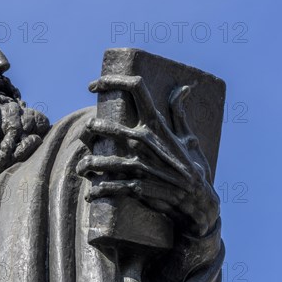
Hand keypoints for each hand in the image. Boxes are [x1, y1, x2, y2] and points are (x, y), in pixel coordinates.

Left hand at [76, 75, 219, 236]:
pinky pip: (109, 186)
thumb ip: (179, 113)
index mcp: (156, 124)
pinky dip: (98, 190)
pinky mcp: (137, 186)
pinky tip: (93, 192)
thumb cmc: (192, 167)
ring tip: (82, 167)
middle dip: (90, 129)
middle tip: (85, 133)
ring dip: (87, 164)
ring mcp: (140, 164)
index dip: (111, 81)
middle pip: (105, 126)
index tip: (92, 86)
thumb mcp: (188, 137)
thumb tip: (183, 88)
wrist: (198, 201)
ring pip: (101, 161)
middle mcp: (145, 140)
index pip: (135, 89)